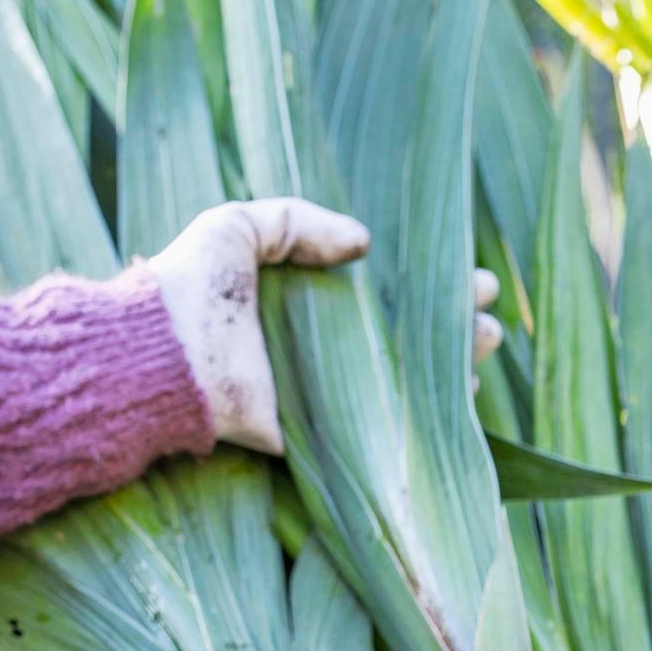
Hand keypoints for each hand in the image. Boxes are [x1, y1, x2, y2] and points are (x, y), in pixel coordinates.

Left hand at [151, 199, 503, 452]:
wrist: (162, 356)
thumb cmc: (192, 285)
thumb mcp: (238, 223)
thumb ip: (298, 221)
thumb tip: (365, 243)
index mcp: (304, 294)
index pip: (381, 287)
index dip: (429, 279)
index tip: (472, 275)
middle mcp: (320, 342)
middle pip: (403, 332)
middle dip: (453, 321)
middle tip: (489, 312)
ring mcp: (325, 388)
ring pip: (404, 376)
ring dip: (452, 363)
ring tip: (487, 343)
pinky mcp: (320, 430)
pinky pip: (381, 422)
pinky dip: (422, 415)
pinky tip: (461, 398)